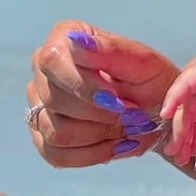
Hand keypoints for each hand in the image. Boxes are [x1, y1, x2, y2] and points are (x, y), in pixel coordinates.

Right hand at [27, 23, 178, 167]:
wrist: (156, 110)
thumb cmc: (148, 79)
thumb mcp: (141, 62)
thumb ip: (109, 50)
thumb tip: (76, 41)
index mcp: (62, 40)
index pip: (53, 62)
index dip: (84, 87)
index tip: (118, 100)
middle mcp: (43, 72)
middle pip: (55, 101)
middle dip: (103, 115)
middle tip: (136, 116)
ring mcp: (39, 105)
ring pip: (57, 132)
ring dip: (103, 136)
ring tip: (131, 129)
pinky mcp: (43, 137)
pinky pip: (57, 155)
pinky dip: (95, 154)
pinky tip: (120, 146)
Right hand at [158, 35, 195, 166]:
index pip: (183, 84)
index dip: (174, 98)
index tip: (165, 114)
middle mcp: (193, 83)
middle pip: (182, 107)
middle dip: (178, 129)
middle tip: (174, 150)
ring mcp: (195, 94)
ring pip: (185, 118)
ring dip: (183, 138)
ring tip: (182, 158)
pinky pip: (193, 121)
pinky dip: (193, 136)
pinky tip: (193, 151)